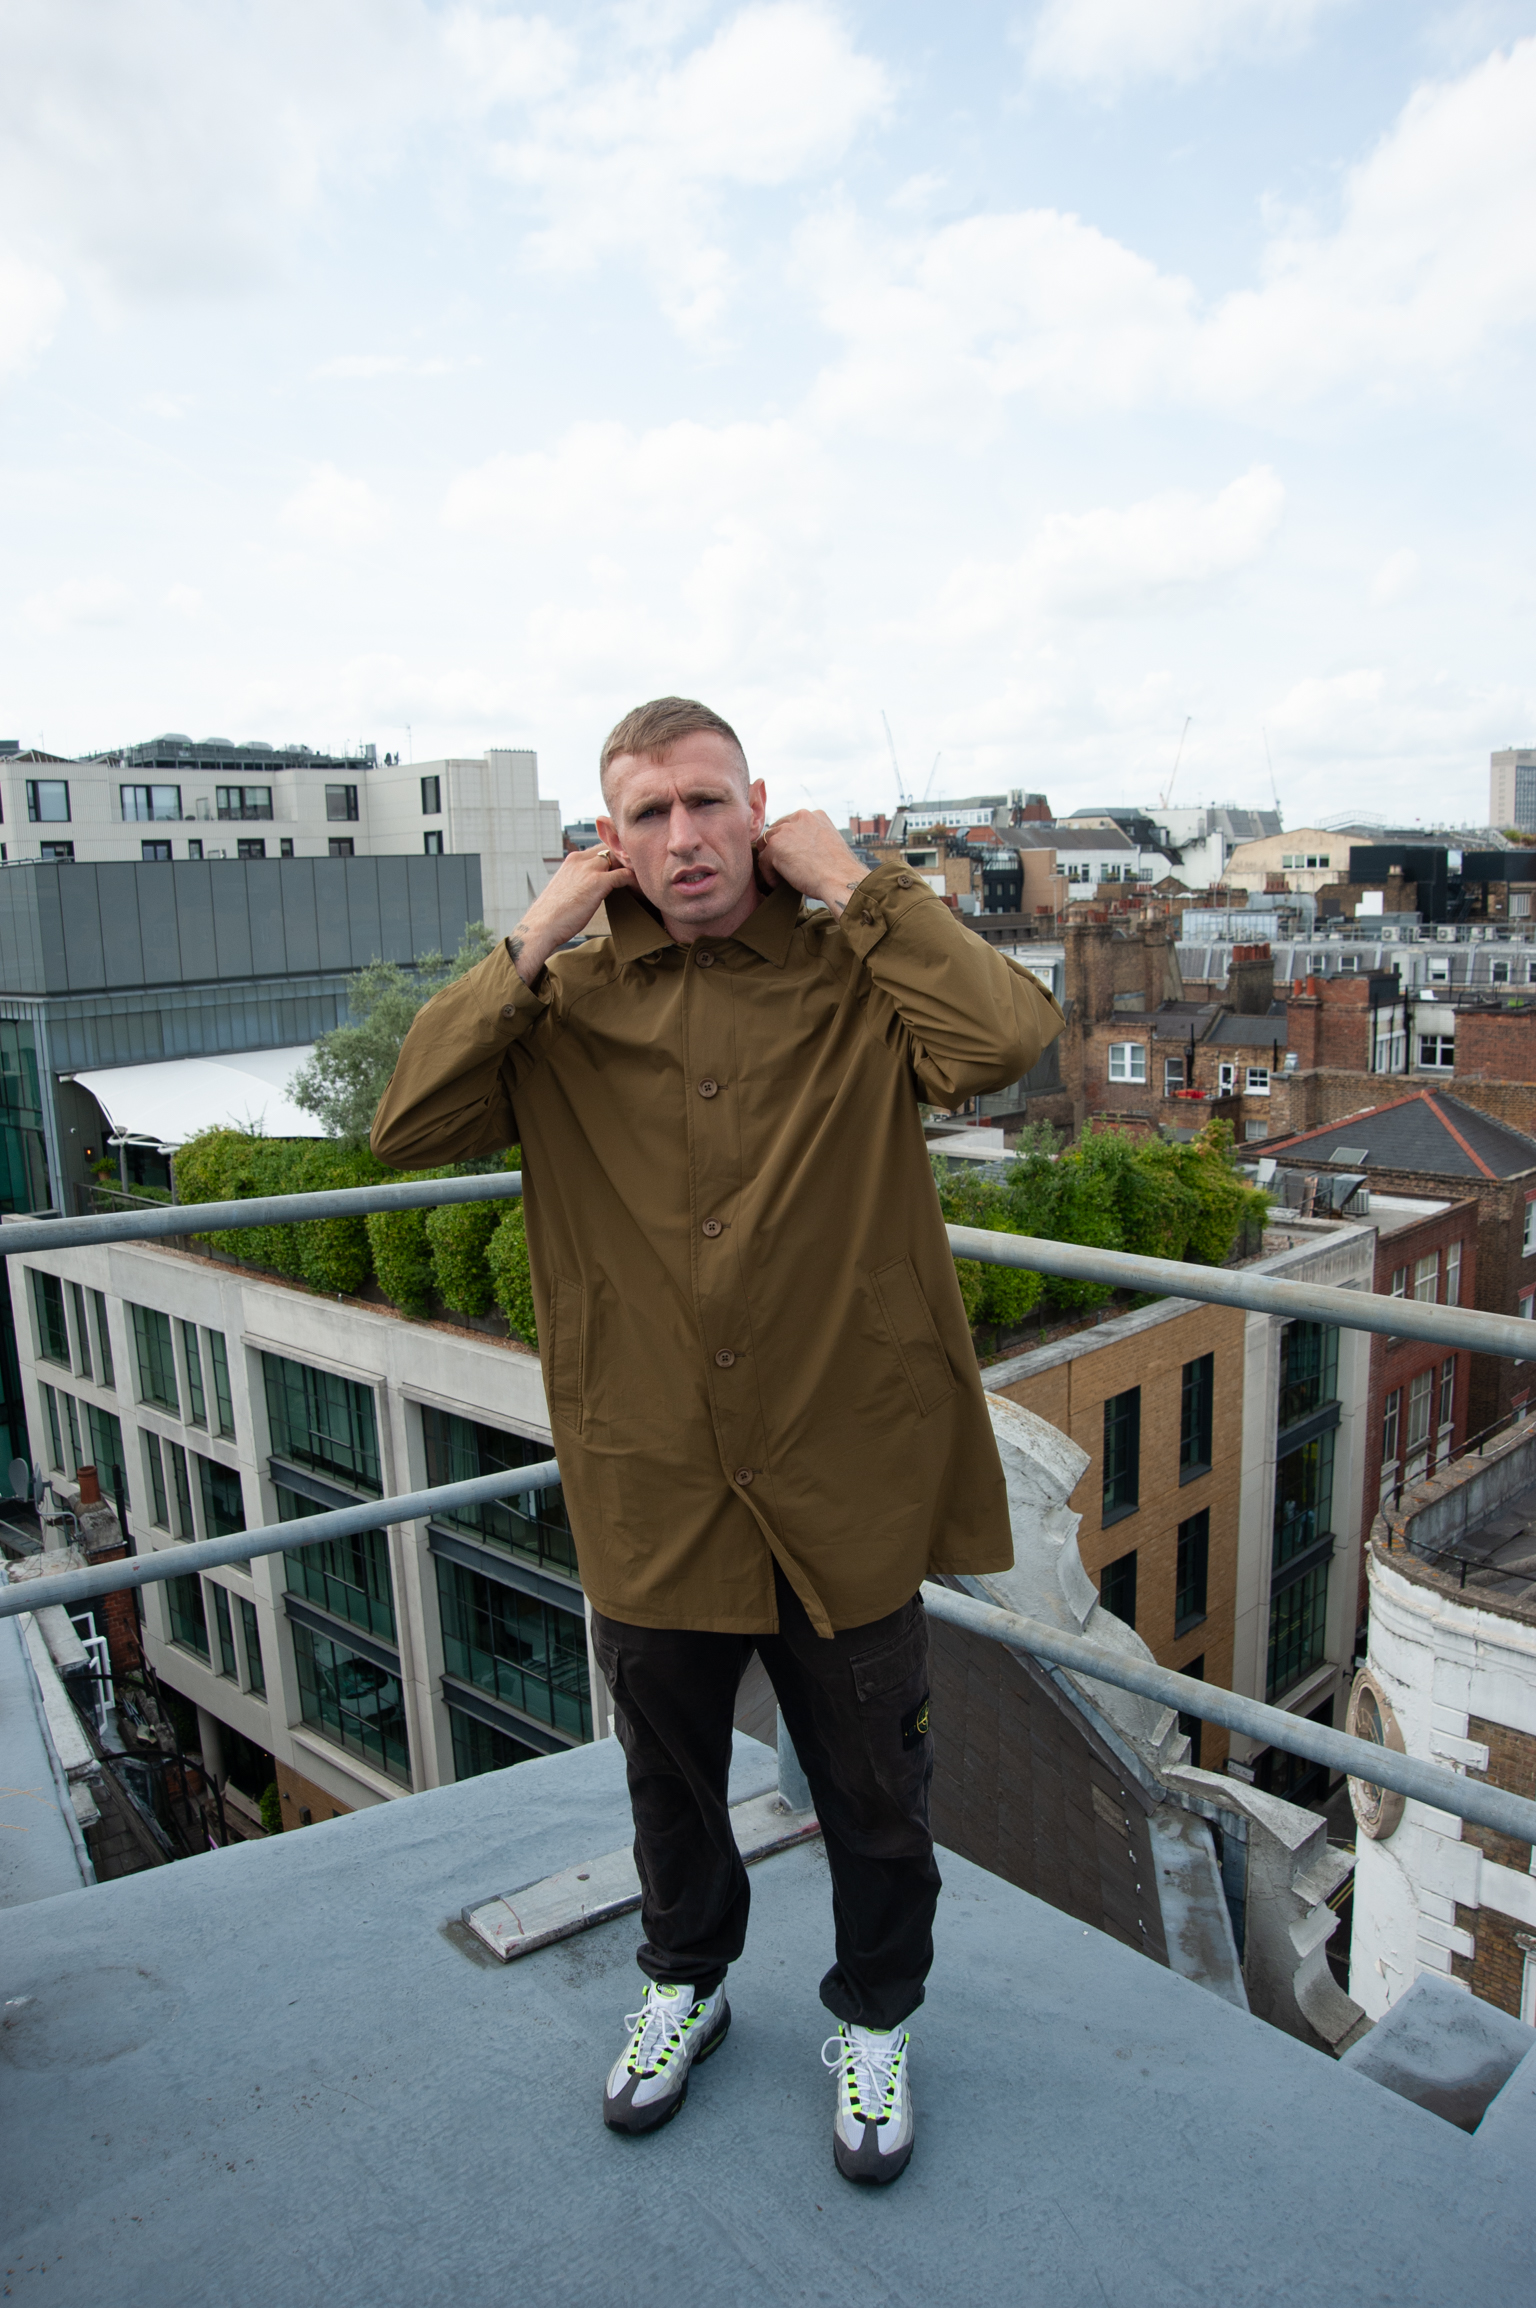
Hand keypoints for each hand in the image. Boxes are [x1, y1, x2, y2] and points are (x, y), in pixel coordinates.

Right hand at [506, 845, 636, 984]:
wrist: (541, 926)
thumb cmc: (552, 915)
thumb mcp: (566, 890)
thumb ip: (579, 883)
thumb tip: (589, 891)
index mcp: (573, 860)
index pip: (601, 848)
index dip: (616, 856)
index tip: (628, 867)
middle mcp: (580, 859)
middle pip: (613, 848)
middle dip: (627, 859)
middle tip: (640, 872)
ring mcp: (589, 869)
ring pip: (620, 858)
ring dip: (632, 868)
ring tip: (643, 880)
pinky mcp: (597, 882)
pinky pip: (624, 875)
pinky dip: (634, 881)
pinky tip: (640, 891)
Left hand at [755, 810, 869, 918]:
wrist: (841, 880)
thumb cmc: (839, 870)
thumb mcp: (829, 843)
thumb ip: (813, 839)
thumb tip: (798, 849)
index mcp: (814, 815)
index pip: (791, 824)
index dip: (788, 842)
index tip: (792, 858)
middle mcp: (799, 817)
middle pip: (775, 832)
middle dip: (777, 850)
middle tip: (783, 869)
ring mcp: (786, 830)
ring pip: (767, 845)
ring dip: (771, 862)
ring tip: (780, 878)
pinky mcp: (775, 845)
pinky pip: (763, 861)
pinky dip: (768, 875)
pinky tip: (777, 884)